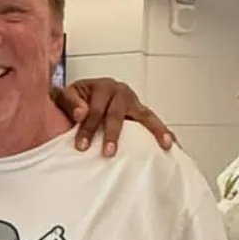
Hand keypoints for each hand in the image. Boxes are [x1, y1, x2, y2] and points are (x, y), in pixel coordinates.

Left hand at [57, 79, 175, 156]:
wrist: (84, 95)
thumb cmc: (76, 99)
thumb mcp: (67, 96)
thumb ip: (70, 102)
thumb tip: (80, 113)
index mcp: (101, 86)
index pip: (94, 109)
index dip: (87, 127)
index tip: (81, 146)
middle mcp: (119, 91)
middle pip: (117, 114)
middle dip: (112, 134)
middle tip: (108, 153)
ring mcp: (133, 101)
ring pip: (144, 116)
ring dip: (154, 130)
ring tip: (164, 144)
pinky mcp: (140, 111)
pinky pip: (153, 121)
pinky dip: (163, 131)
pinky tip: (172, 143)